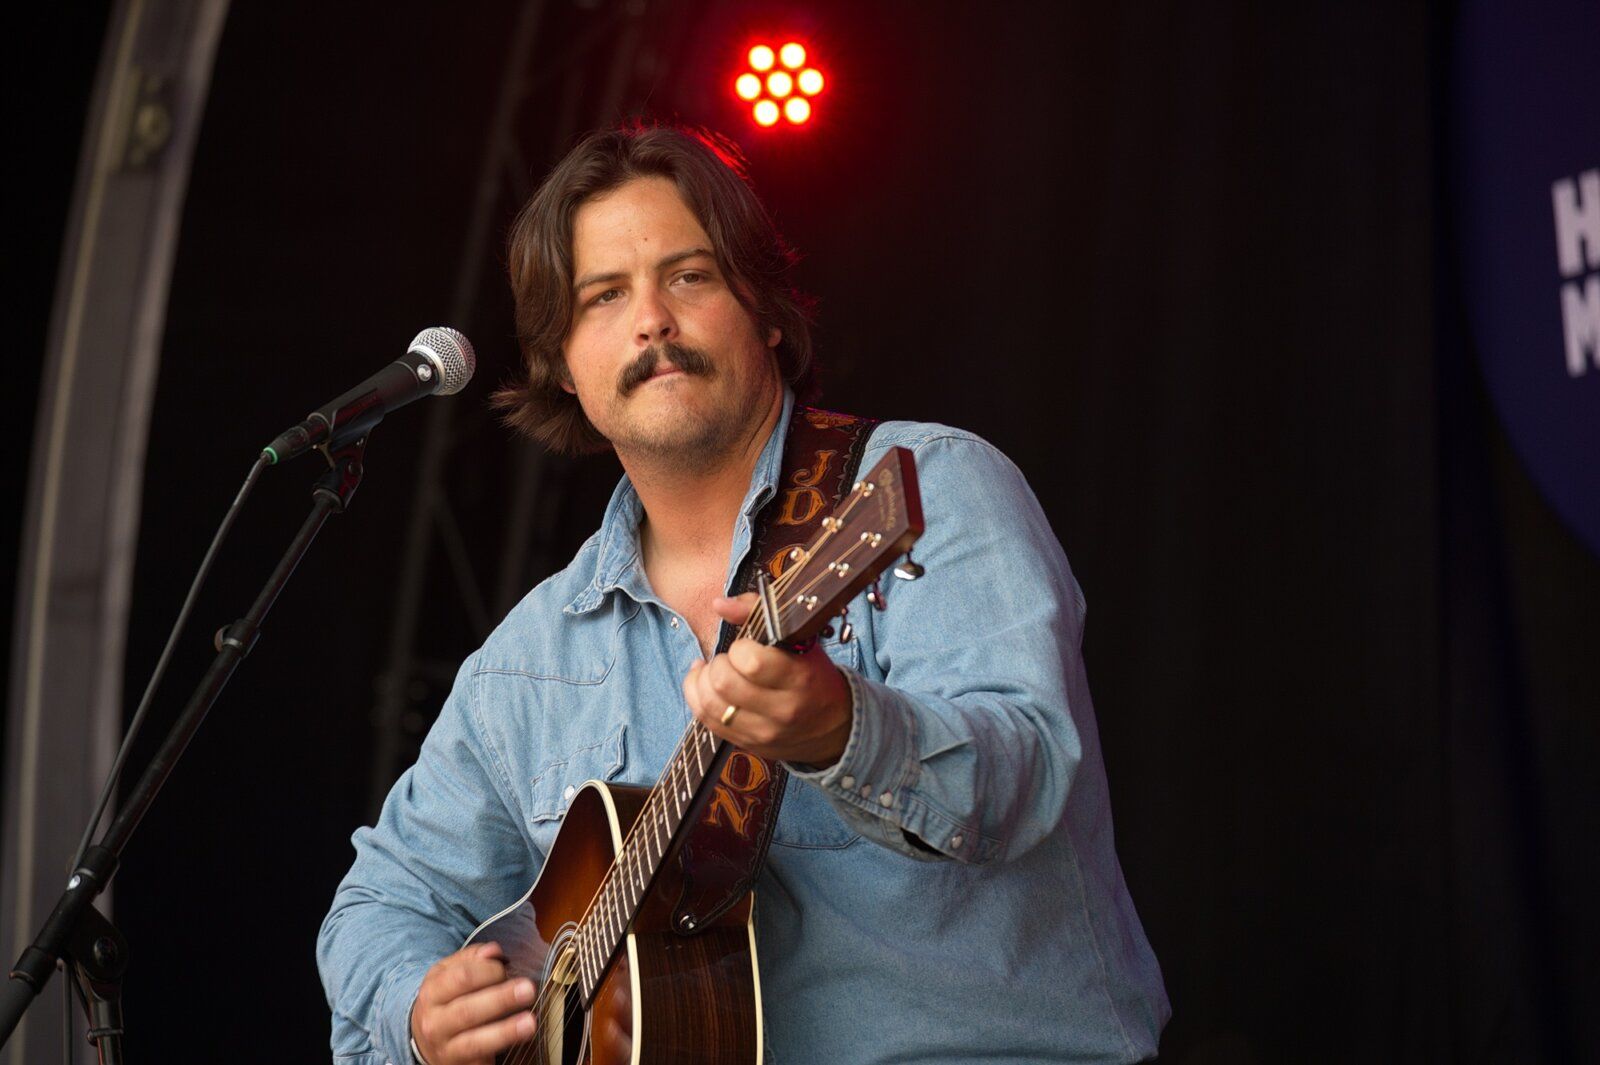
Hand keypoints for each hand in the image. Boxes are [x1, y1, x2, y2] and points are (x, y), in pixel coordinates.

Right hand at [411, 942, 535, 1064]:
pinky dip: (499, 1051)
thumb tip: (493, 952)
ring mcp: (446, 1048)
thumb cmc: (445, 999)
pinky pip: (480, 1060)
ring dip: (505, 1031)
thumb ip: (471, 958)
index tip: (505, 969)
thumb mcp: (448, 973)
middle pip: (467, 1010)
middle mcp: (434, 1022)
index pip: (460, 979)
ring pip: (474, 1042)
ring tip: (529, 1022)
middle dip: (500, 999)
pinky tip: (518, 1042)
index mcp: (432, 992)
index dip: (487, 971)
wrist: (425, 1038)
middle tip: (528, 989)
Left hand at [682, 593, 853, 766]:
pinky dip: (697, 696)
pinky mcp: (746, 744)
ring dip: (703, 680)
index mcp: (799, 679)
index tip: (747, 646)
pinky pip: (705, 720)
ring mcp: (762, 732)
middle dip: (719, 663)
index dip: (740, 648)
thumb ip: (758, 612)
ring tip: (714, 670)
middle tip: (730, 659)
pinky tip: (705, 683)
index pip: (751, 662)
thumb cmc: (813, 675)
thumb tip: (719, 604)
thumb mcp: (800, 639)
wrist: (835, 727)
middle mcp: (781, 710)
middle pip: (723, 683)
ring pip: (708, 704)